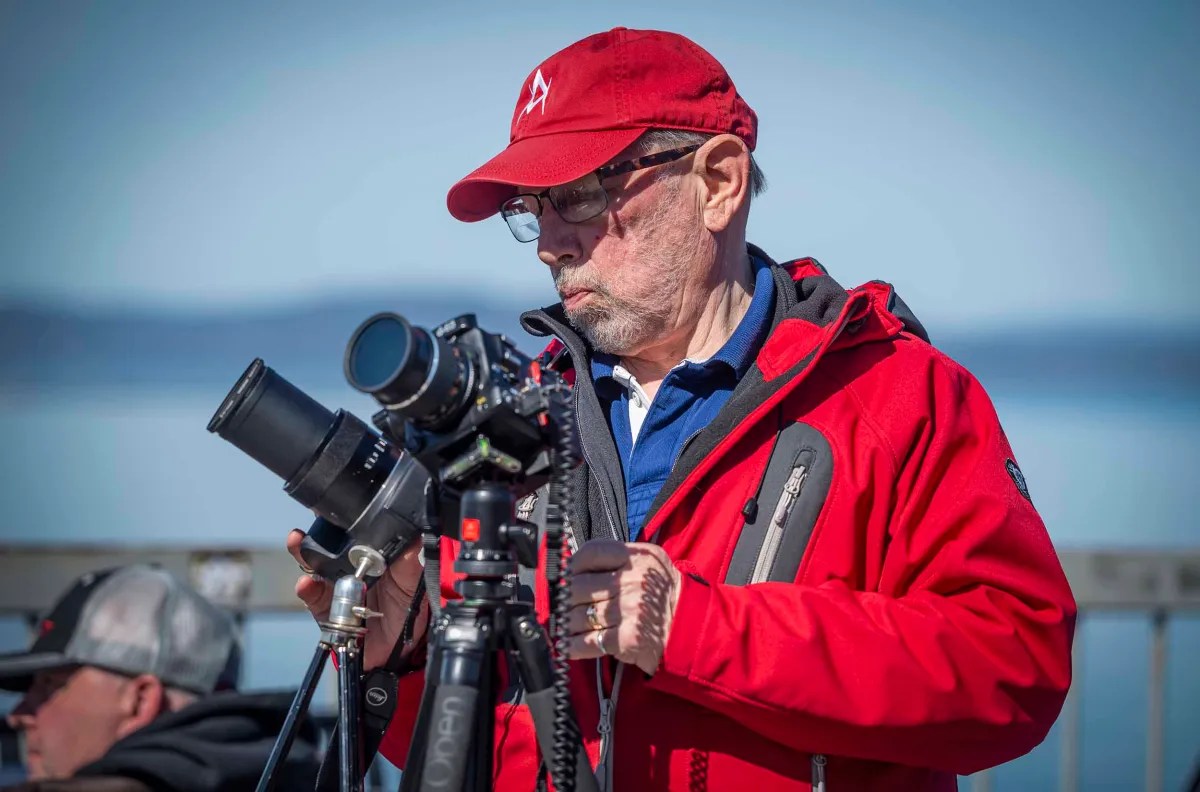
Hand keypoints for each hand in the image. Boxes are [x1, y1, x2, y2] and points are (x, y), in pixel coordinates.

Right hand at [287, 529, 426, 669]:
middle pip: (326, 547)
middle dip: (312, 535)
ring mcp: (334, 587)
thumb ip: (410, 563)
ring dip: (302, 555)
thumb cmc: (405, 608)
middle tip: (303, 529)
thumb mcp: (412, 583)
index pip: (352, 534)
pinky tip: (306, 583)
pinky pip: (313, 596)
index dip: (339, 523)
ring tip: (297, 545)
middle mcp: (349, 568)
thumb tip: (413, 536)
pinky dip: (308, 589)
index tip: (330, 515)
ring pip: (313, 567)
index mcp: (370, 556)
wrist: (398, 648)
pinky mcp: (325, 608)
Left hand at [563, 540, 681, 674]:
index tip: (563, 576)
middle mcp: (633, 581)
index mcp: (637, 558)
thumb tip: (574, 567)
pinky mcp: (627, 638)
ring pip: (578, 615)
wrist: (692, 629)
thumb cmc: (665, 595)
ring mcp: (630, 610)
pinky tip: (566, 646)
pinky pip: (588, 641)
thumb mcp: (650, 563)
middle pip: (578, 586)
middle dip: (563, 599)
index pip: (591, 552)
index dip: (571, 565)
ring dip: (565, 624)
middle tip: (557, 606)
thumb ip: (618, 560)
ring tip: (561, 626)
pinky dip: (572, 645)